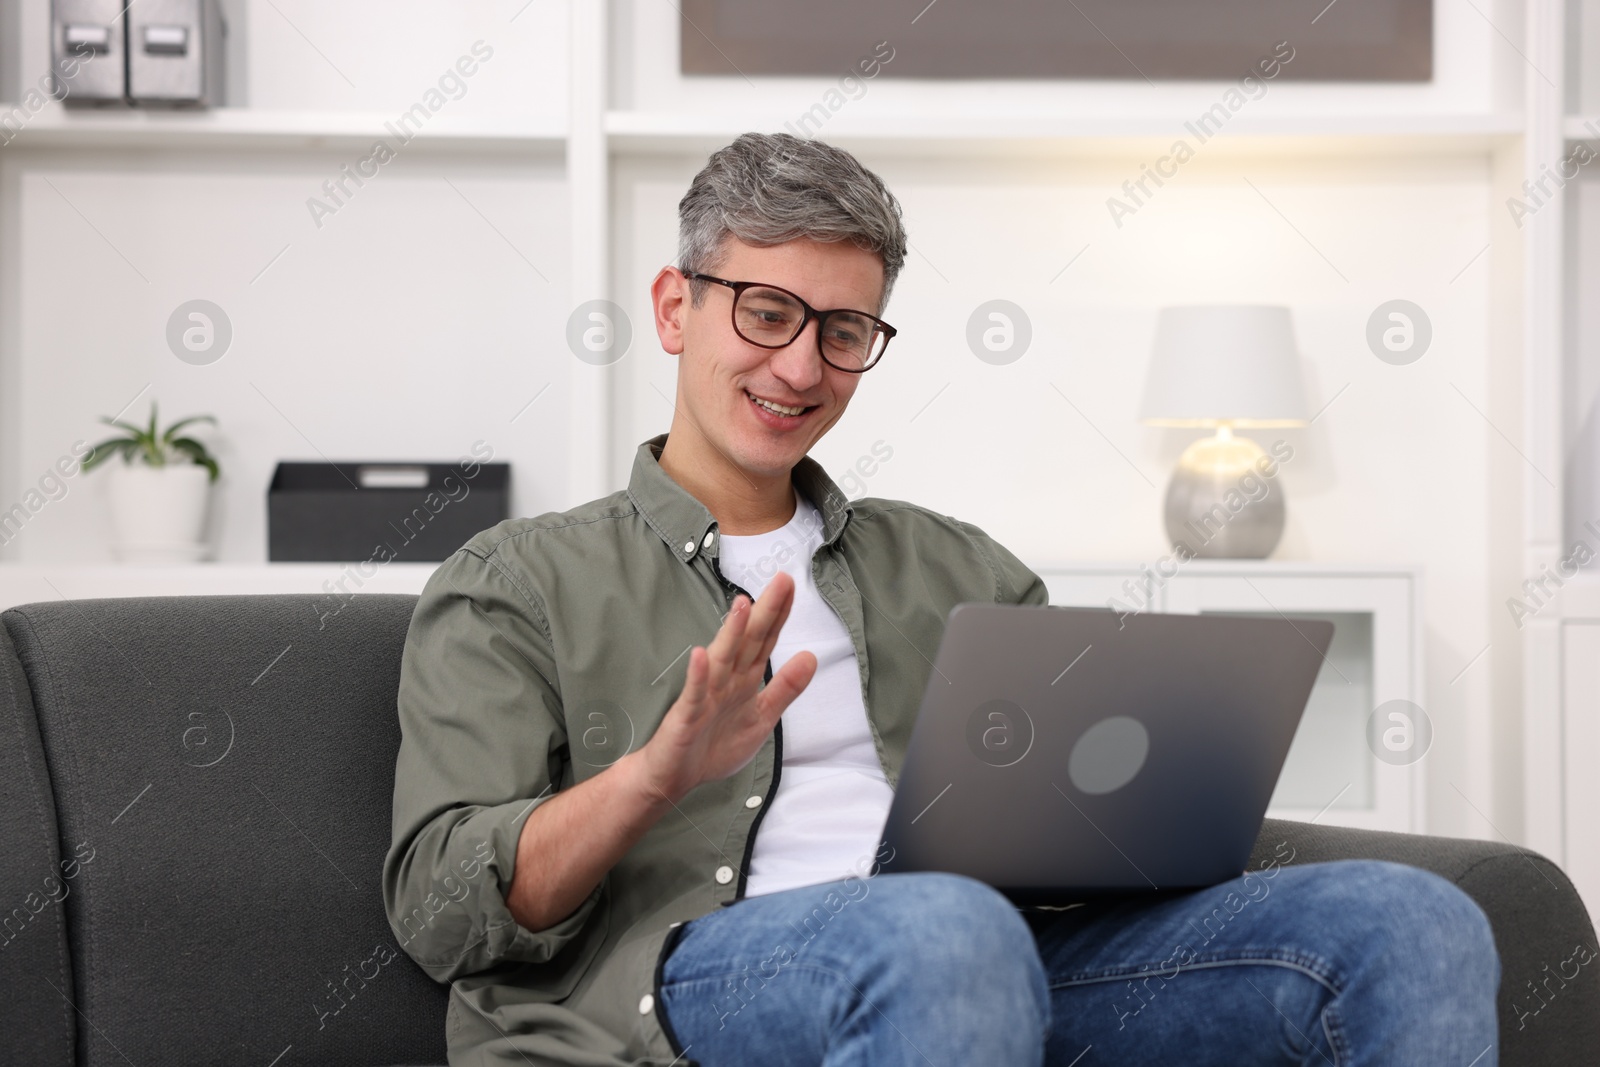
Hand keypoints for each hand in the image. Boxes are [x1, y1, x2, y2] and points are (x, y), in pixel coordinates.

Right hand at [637, 570, 816, 804]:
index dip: (780, 615)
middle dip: (765, 612)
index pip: (765, 641)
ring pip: (722, 660)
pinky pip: (693, 694)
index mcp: (744, 680)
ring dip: (731, 632)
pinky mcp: (686, 715)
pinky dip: (697, 675)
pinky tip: (701, 655)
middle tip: (781, 581)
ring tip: (743, 604)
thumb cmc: (713, 746)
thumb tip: (810, 657)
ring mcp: (705, 695)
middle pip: (748, 641)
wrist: (673, 777)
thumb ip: (785, 689)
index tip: (793, 586)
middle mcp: (725, 680)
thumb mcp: (762, 718)